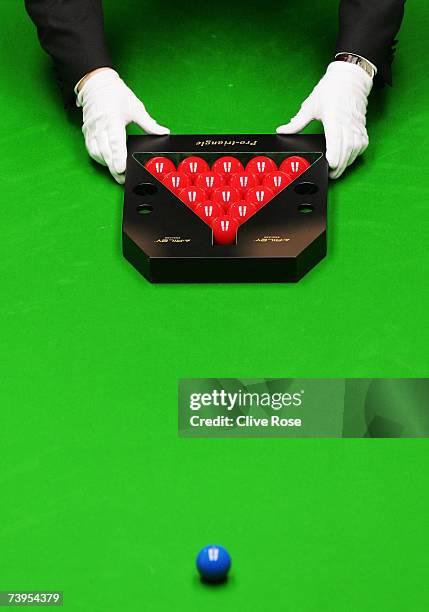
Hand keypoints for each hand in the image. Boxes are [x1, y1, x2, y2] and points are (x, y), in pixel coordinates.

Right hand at [76, 68, 169, 183]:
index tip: (121, 169)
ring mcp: (91, 129)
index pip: (115, 142)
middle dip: (113, 167)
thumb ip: (148, 124)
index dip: (118, 157)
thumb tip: (163, 132)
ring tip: (116, 173)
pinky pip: (91, 149)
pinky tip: (106, 163)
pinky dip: (98, 158)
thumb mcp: (135, 107)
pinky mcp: (87, 132)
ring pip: (96, 152)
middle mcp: (100, 125)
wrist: (96, 83)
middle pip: (105, 151)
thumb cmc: (116, 94)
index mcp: (113, 119)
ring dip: (106, 164)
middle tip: (122, 179)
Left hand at [276, 61, 372, 178]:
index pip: (336, 142)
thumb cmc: (331, 89)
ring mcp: (357, 126)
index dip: (334, 156)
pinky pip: (361, 145)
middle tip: (331, 174)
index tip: (330, 165)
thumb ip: (297, 122)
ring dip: (348, 162)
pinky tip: (349, 157)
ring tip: (338, 169)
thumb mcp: (310, 105)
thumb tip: (282, 131)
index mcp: (334, 118)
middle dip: (340, 166)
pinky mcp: (362, 127)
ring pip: (355, 150)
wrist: (351, 77)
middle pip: (346, 151)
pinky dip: (356, 154)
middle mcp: (348, 124)